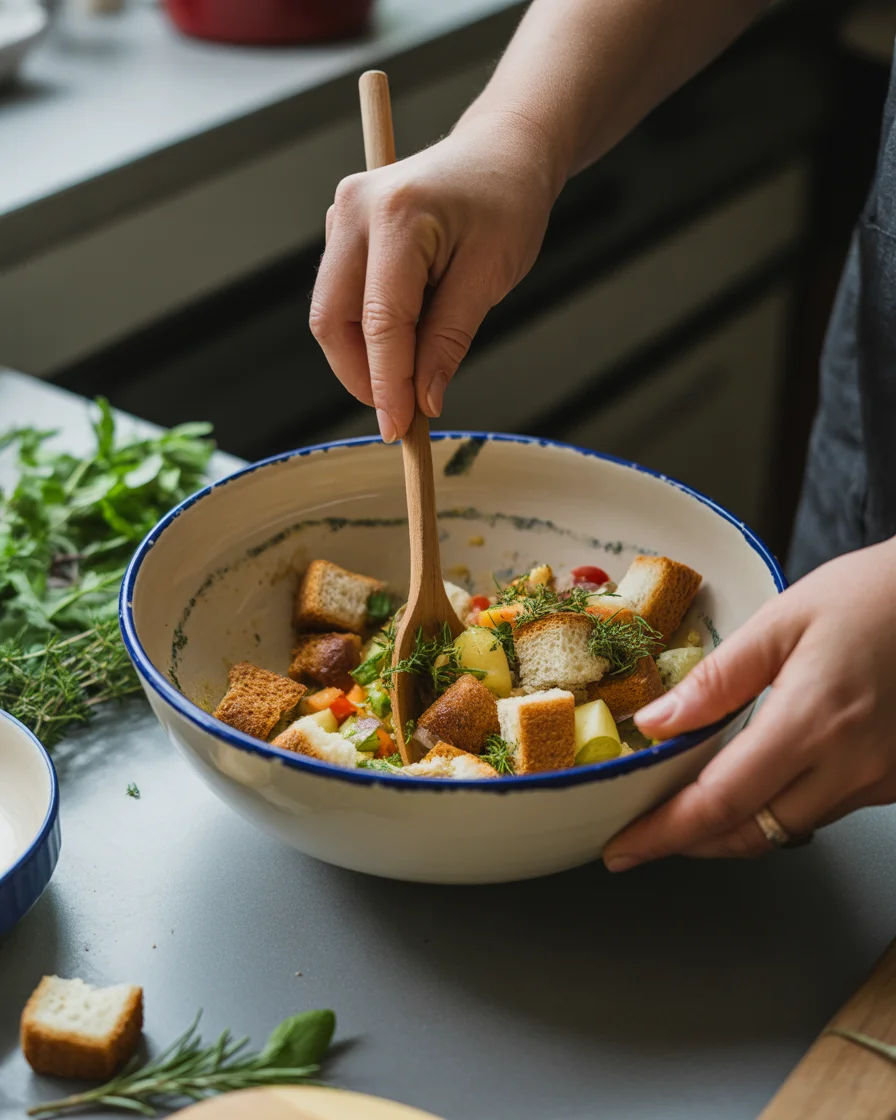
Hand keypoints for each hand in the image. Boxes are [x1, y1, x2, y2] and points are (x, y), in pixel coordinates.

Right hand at [310, 111, 560, 441]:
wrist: (501, 151)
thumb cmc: (507, 202)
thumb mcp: (490, 276)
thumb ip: (449, 340)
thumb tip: (422, 400)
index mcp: (399, 215)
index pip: (381, 321)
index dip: (387, 383)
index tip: (399, 428)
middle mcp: (354, 209)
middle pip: (333, 319)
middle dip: (361, 376)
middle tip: (397, 414)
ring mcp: (341, 215)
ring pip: (332, 313)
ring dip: (363, 356)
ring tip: (410, 375)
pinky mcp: (342, 229)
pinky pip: (341, 297)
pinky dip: (366, 332)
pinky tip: (404, 342)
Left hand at [603, 538, 895, 870]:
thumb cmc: (872, 598)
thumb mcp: (781, 622)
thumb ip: (716, 680)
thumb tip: (655, 722)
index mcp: (811, 723)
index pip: (721, 802)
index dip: (664, 833)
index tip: (622, 847)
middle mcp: (849, 767)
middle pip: (750, 833)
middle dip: (688, 841)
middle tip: (641, 834)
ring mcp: (877, 781)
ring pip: (785, 830)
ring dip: (730, 828)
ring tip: (684, 809)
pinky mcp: (892, 783)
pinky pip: (819, 812)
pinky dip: (773, 809)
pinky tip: (750, 784)